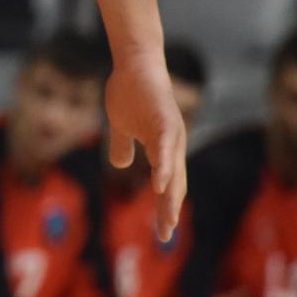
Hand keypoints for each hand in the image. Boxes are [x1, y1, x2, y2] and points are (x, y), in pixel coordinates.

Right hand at [104, 53, 187, 240]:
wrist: (134, 62)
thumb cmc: (129, 91)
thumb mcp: (120, 124)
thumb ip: (122, 145)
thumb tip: (122, 165)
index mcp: (163, 147)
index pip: (167, 185)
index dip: (164, 208)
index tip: (162, 233)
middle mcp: (173, 144)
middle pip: (175, 184)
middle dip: (170, 210)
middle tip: (166, 235)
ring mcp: (171, 132)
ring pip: (173, 170)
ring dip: (170, 195)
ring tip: (168, 217)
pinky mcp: (164, 119)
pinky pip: (165, 147)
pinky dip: (164, 167)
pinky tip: (160, 184)